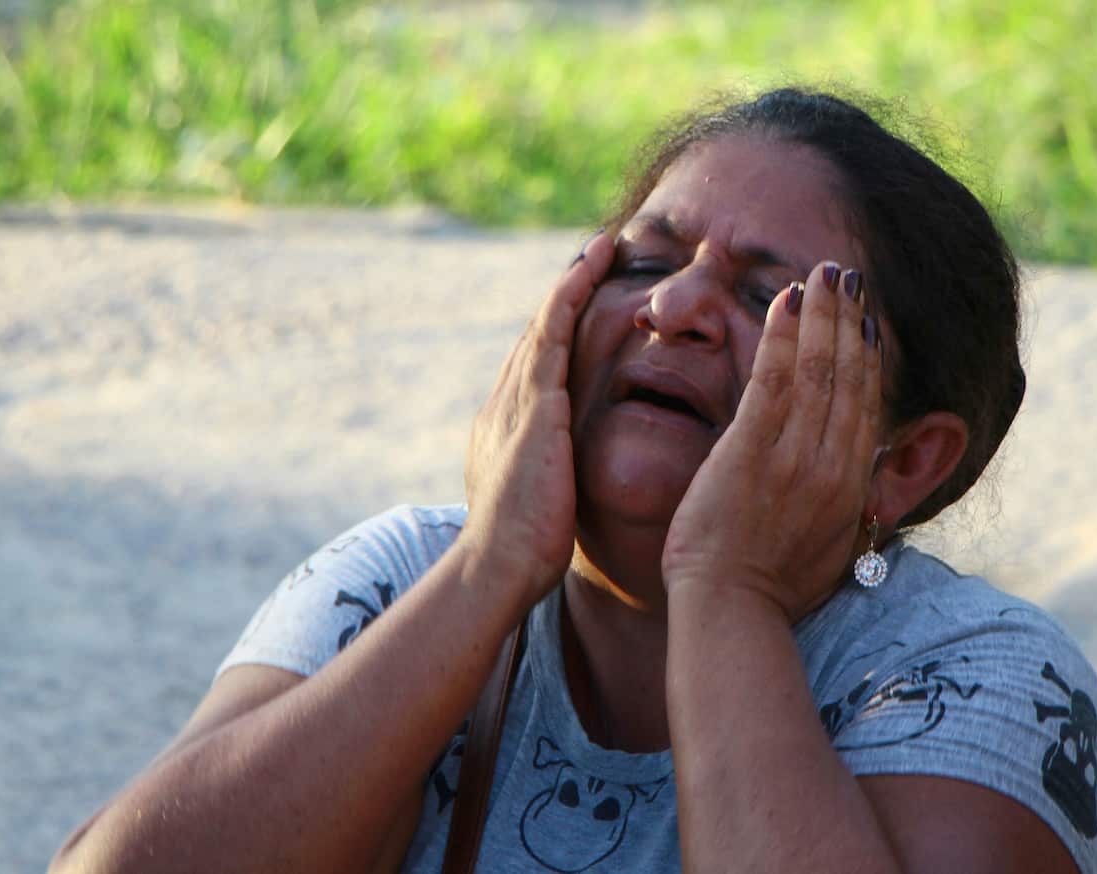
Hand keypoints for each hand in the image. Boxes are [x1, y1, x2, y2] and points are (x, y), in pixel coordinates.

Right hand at [461, 232, 614, 600]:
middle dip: (565, 293)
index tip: (581, 302)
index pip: (536, 366)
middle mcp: (505, 404)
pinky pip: (552, 336)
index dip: (557, 330)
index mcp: (505, 428)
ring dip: (571, 281)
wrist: (497, 566)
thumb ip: (542, 482)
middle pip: (537, 334)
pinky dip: (568, 299)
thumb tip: (553, 482)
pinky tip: (589, 272)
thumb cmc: (521, 551)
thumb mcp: (532, 506)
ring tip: (600, 248)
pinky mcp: (535, 406)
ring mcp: (516, 402)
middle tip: (596, 254)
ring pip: (544, 324)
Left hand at [661, 261, 882, 622]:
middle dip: (851, 320)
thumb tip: (865, 482)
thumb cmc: (771, 590)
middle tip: (850, 276)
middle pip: (850, 377)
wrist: (731, 612)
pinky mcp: (750, 453)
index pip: (867, 405)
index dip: (870, 356)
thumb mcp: (832, 549)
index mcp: (853, 487)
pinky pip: (774, 382)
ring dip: (823, 315)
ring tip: (825, 274)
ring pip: (819, 371)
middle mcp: (833, 466)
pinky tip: (787, 302)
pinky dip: (784, 338)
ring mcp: (794, 458)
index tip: (868, 320)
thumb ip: (849, 507)